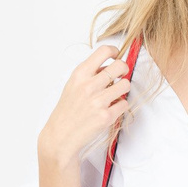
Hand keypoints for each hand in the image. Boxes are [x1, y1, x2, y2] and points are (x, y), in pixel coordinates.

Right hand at [39, 45, 131, 163]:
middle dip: (124, 69)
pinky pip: (124, 103)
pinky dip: (120, 106)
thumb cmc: (68, 110)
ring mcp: (98, 101)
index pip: (103, 51)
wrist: (61, 135)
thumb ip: (90, 74)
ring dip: (123, 88)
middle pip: (120, 66)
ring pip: (125, 84)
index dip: (114, 51)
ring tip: (115, 93)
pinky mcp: (106, 116)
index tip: (116, 56)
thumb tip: (109, 65)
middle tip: (120, 75)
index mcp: (80, 74)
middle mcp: (89, 85)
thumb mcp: (73, 85)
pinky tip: (111, 108)